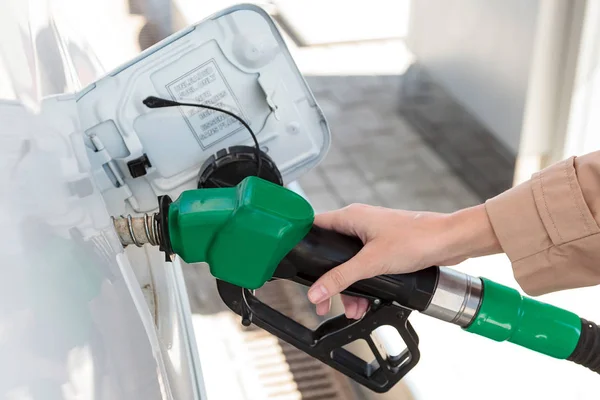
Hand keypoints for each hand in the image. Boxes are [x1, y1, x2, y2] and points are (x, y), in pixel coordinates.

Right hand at [307, 203, 500, 318]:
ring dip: (348, 287)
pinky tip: (366, 301)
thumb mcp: (372, 263)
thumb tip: (316, 292)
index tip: (297, 267)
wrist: (449, 241)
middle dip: (329, 280)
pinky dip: (363, 284)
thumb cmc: (416, 240)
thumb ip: (341, 278)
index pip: (314, 226)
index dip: (302, 244)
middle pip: (330, 252)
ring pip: (348, 263)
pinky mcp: (384, 247)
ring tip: (352, 309)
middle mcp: (358, 223)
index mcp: (351, 217)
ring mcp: (372, 235)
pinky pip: (364, 266)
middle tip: (323, 302)